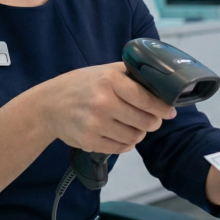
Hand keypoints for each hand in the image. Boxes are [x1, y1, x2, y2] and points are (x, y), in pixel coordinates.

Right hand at [29, 62, 176, 154]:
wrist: (49, 105)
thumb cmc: (81, 85)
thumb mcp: (105, 71)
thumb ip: (130, 74)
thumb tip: (161, 83)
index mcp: (110, 80)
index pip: (147, 99)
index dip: (163, 108)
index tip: (170, 111)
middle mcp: (103, 101)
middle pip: (145, 121)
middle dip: (153, 123)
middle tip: (153, 121)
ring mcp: (95, 123)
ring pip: (134, 137)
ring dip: (139, 134)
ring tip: (134, 126)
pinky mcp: (89, 140)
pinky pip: (120, 148)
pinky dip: (126, 144)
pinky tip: (121, 134)